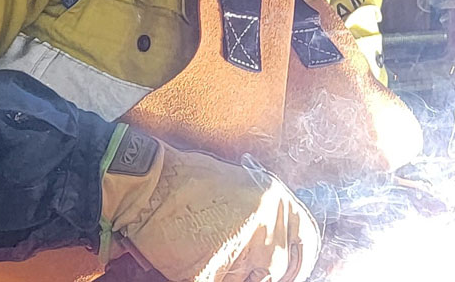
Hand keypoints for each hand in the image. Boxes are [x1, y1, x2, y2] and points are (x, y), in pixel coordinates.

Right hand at [100, 127, 319, 281]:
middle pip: (276, 267)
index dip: (300, 262)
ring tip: (212, 256)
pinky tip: (197, 266)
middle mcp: (265, 221)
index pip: (306, 240)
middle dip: (259, 273)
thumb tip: (279, 246)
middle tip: (241, 269)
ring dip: (232, 276)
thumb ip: (269, 216)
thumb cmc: (192, 183)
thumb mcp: (246, 187)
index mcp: (277, 200)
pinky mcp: (210, 267)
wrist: (149, 184)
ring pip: (247, 280)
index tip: (291, 271)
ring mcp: (239, 245)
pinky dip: (207, 277)